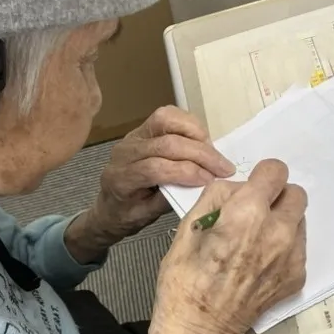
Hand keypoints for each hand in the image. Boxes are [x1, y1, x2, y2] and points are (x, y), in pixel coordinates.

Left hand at [82, 107, 234, 247]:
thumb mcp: (148, 216)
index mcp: (122, 178)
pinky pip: (167, 116)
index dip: (188, 172)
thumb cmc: (128, 214)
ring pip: (166, 120)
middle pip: (166, 143)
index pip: (157, 168)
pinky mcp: (143, 129)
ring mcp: (133, 136)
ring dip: (196, 133)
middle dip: (201, 154)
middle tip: (224, 168)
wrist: (109, 206)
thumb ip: (170, 198)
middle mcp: (125, 152)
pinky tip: (202, 142)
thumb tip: (202, 184)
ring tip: (213, 153)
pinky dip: (189, 125)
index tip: (211, 181)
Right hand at [151, 159, 306, 333]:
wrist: (199, 331)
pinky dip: (283, 248)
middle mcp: (277, 233)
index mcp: (247, 215)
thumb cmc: (185, 283)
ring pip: (299, 220)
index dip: (261, 177)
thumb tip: (236, 190)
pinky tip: (258, 263)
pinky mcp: (297, 277)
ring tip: (254, 241)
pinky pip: (298, 247)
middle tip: (254, 214)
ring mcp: (291, 258)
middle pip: (295, 193)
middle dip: (276, 197)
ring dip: (282, 222)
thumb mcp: (187, 228)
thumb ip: (216, 197)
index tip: (252, 189)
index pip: (275, 171)